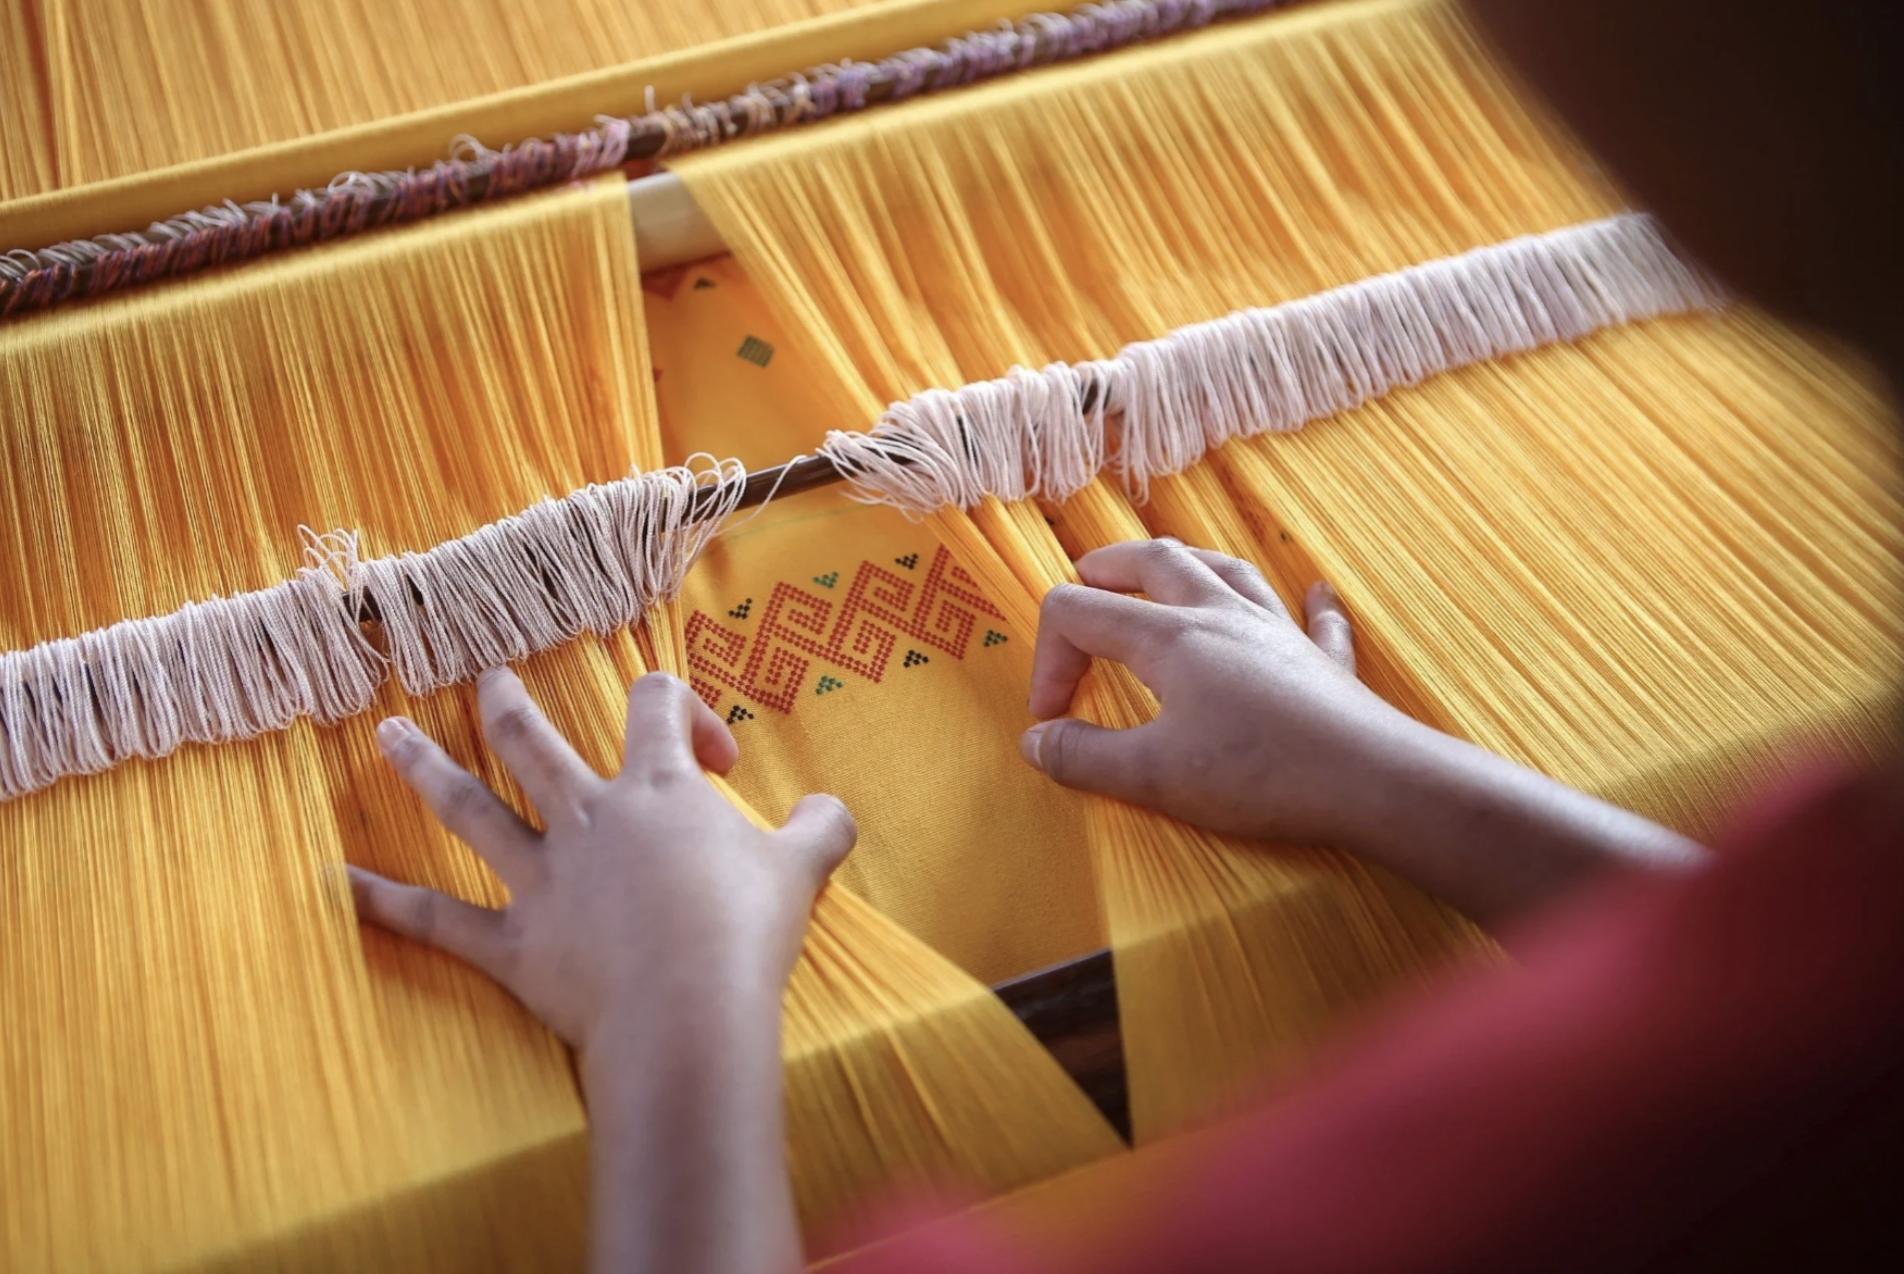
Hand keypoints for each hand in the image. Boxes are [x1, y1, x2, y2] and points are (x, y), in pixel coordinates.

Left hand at [346, 668, 856, 1057]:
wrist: (691, 1009)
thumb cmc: (747, 932)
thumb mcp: (805, 869)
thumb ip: (820, 827)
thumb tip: (830, 809)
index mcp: (661, 789)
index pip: (657, 707)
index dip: (681, 710)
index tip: (711, 759)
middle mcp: (591, 817)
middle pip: (537, 741)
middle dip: (509, 703)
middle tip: (488, 678)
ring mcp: (544, 877)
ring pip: (472, 808)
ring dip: (426, 768)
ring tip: (387, 735)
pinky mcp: (514, 943)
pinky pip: (437, 919)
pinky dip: (385, 901)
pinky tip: (337, 882)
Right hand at [1021, 539, 1706, 922]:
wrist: (1371, 781)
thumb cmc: (1259, 774)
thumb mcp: (1153, 776)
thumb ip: (1085, 757)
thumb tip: (1037, 742)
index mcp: (1169, 637)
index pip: (1080, 612)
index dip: (1049, 660)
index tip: (1053, 720)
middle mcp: (1221, 615)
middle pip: (1154, 562)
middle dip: (1108, 570)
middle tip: (1083, 584)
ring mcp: (1277, 631)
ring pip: (1225, 570)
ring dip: (1186, 566)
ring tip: (1163, 573)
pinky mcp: (1323, 661)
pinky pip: (1313, 616)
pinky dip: (1306, 602)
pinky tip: (1315, 594)